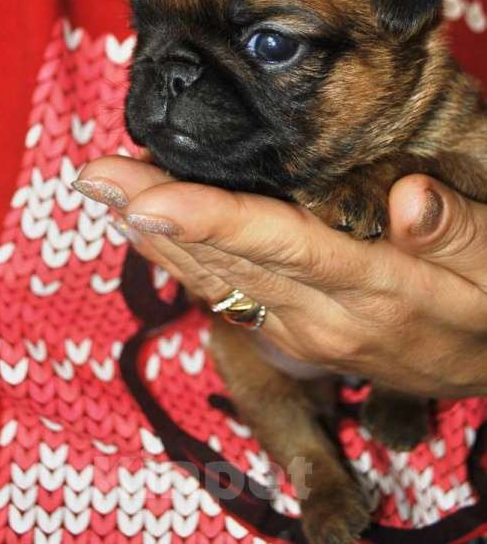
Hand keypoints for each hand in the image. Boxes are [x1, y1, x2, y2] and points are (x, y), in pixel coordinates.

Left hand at [74, 157, 486, 396]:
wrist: (481, 368)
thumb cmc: (485, 304)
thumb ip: (456, 230)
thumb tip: (411, 200)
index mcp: (369, 285)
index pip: (276, 243)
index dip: (207, 218)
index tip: (142, 196)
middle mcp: (319, 312)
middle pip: (224, 258)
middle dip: (153, 215)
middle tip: (95, 175)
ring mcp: (299, 328)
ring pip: (214, 279)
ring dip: (156, 236)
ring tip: (106, 193)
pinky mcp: (291, 334)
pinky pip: (227, 295)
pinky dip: (183, 259)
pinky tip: (151, 232)